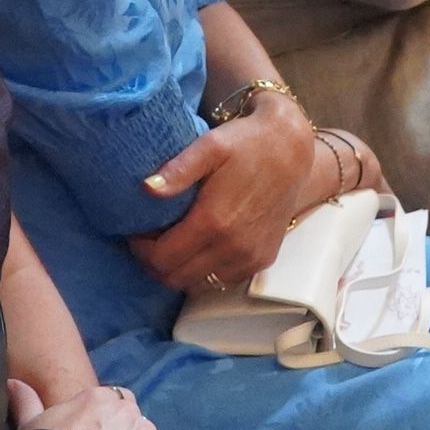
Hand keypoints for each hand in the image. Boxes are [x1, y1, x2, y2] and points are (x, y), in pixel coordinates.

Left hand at [128, 102, 322, 294]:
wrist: (292, 150)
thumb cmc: (247, 143)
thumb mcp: (209, 146)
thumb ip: (177, 170)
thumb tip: (146, 188)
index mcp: (214, 222)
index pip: (162, 259)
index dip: (141, 249)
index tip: (136, 232)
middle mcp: (233, 248)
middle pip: (176, 279)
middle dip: (154, 263)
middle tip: (148, 240)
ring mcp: (250, 258)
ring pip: (198, 285)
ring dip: (178, 270)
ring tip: (171, 243)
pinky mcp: (262, 260)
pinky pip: (222, 281)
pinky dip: (204, 271)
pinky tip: (199, 247)